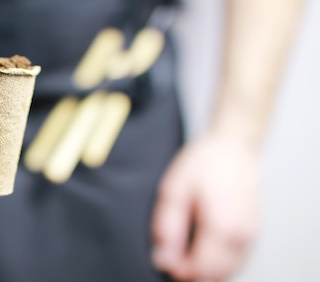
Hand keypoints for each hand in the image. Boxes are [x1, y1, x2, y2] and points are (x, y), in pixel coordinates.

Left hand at [151, 133, 259, 280]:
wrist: (234, 147)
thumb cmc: (206, 162)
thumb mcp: (174, 189)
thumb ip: (167, 226)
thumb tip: (163, 257)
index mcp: (223, 226)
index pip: (200, 269)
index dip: (178, 269)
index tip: (164, 258)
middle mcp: (242, 236)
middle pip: (216, 276)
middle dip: (191, 272)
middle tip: (172, 253)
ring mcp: (251, 236)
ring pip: (227, 272)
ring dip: (205, 269)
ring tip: (184, 247)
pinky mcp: (253, 234)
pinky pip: (235, 261)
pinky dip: (217, 262)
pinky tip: (200, 247)